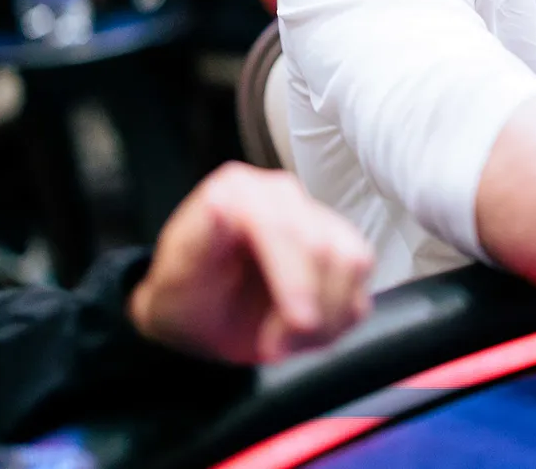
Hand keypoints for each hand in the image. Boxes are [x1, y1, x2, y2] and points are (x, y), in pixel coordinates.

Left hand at [128, 163, 373, 364]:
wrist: (201, 315)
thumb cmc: (185, 296)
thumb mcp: (174, 276)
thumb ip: (197, 240)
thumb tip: (219, 205)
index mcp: (238, 191)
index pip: (283, 225)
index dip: (296, 276)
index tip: (297, 322)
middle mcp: (282, 196)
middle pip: (325, 247)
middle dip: (309, 307)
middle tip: (274, 346)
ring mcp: (316, 219)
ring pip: (354, 263)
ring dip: (326, 317)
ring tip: (285, 340)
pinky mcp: (340, 251)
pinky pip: (360, 289)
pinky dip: (336, 321)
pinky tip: (301, 334)